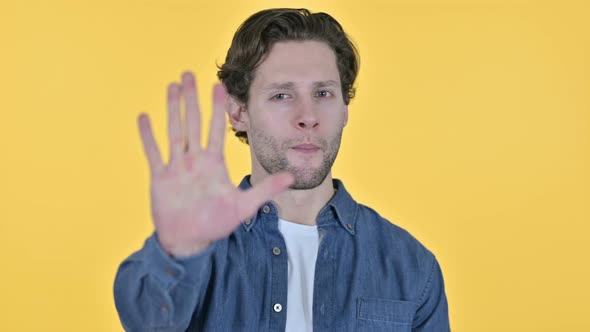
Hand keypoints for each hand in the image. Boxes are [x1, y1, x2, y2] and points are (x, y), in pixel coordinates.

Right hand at [137, 72, 292, 256]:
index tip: (218, 85)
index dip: (217, 107)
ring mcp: (177, 167)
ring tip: (172, 86)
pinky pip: (154, 153)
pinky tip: (144, 117)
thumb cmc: (216, 223)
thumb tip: (291, 178)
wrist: (190, 240)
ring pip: (174, 131)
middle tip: (188, 73)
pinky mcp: (160, 178)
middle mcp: (195, 160)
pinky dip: (148, 136)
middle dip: (192, 98)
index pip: (216, 129)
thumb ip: (266, 190)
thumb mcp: (244, 206)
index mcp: (214, 163)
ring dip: (172, 109)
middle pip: (193, 122)